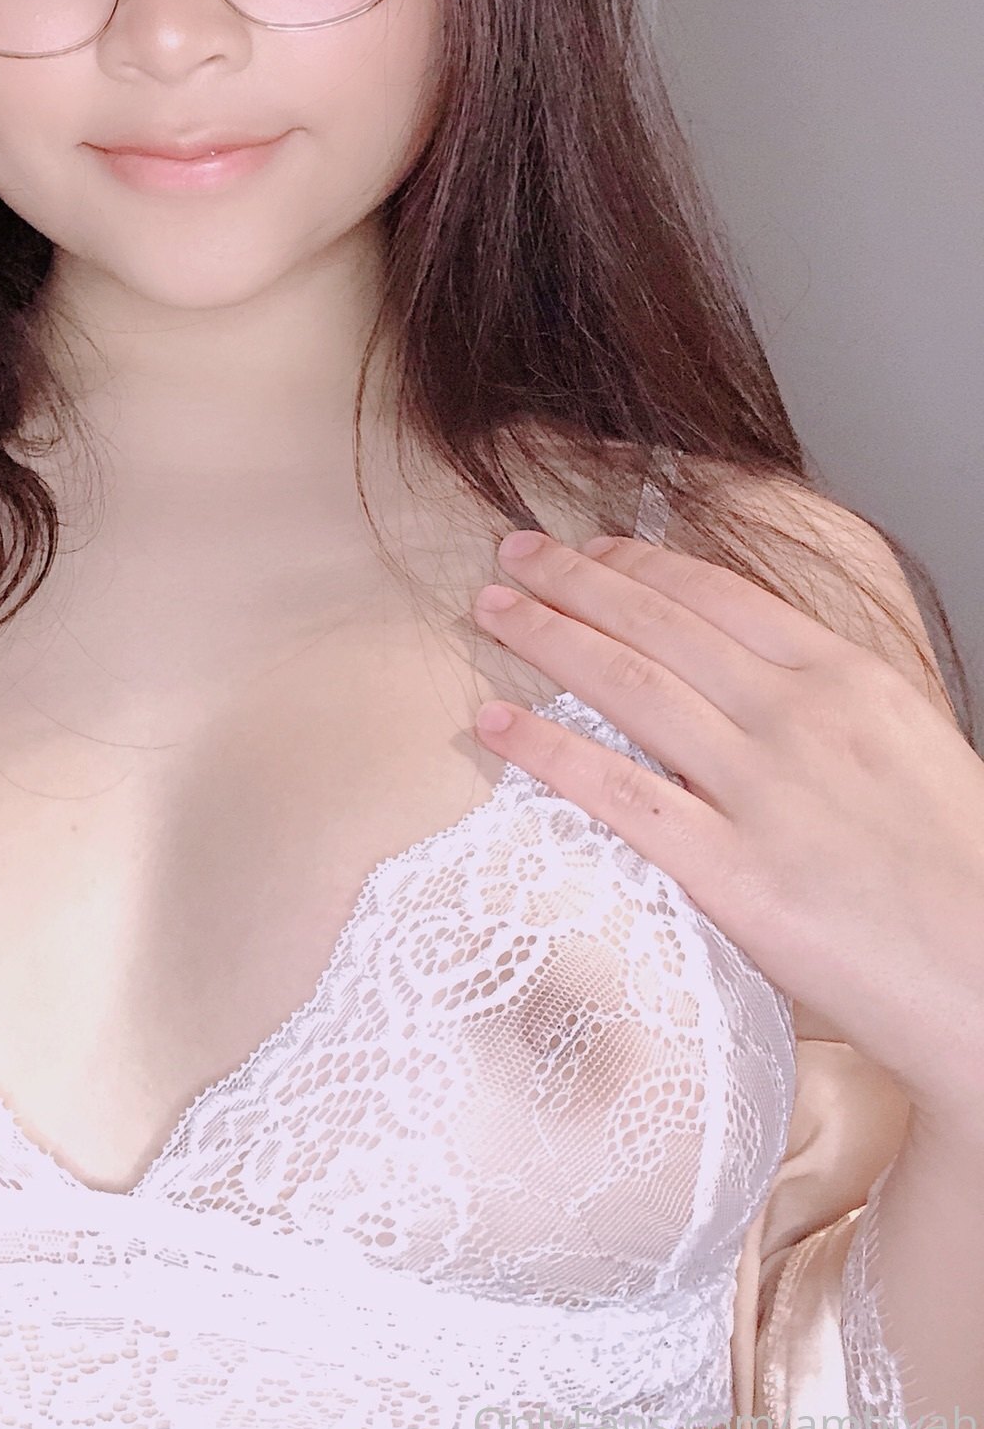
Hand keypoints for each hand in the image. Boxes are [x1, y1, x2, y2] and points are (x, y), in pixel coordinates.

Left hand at [469, 530, 983, 1139]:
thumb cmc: (968, 880)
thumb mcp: (910, 751)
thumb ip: (830, 711)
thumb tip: (757, 690)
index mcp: (851, 681)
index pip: (722, 596)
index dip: (643, 565)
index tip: (594, 548)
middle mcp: (798, 717)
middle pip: (660, 625)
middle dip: (576, 579)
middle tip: (515, 552)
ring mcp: (762, 791)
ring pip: (627, 686)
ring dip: (547, 636)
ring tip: (491, 607)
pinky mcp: (731, 872)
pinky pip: (615, 792)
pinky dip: (544, 747)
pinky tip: (492, 719)